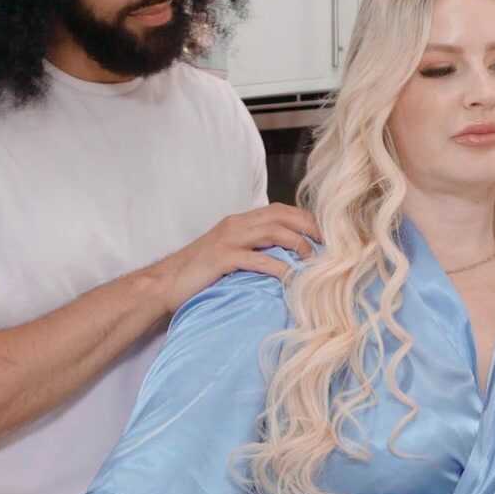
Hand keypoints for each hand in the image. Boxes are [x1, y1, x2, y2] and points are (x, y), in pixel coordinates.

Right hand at [146, 203, 320, 315]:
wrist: (164, 283)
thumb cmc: (198, 273)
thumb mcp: (230, 254)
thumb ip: (253, 249)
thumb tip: (285, 259)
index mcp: (240, 221)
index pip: (281, 211)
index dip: (306, 219)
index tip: (327, 235)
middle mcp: (236, 224)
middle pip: (282, 216)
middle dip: (309, 227)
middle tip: (330, 246)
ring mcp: (228, 239)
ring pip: (273, 231)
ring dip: (298, 244)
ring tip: (313, 261)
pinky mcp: (222, 258)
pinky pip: (257, 259)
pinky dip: (278, 268)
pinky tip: (291, 279)